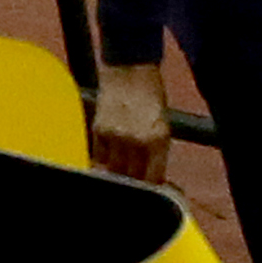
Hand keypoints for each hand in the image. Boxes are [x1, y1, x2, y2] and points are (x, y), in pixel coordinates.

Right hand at [91, 59, 174, 185]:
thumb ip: (157, 152)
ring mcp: (115, 136)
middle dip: (136, 184)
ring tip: (124, 169)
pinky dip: (105, 160)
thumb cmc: (151, 94)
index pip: (153, 179)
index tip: (154, 193)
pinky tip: (111, 153)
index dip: (153, 190)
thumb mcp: (163, 125)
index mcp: (157, 139)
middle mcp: (136, 140)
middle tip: (138, 183)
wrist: (130, 68)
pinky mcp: (98, 130)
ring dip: (119, 174)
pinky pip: (99, 157)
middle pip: (132, 178)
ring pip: (113, 171)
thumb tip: (152, 176)